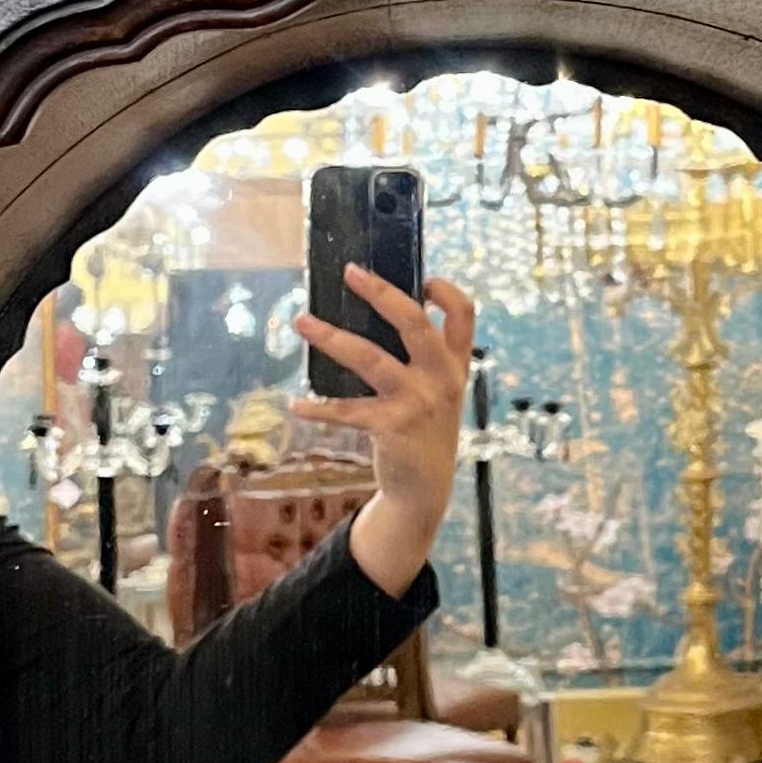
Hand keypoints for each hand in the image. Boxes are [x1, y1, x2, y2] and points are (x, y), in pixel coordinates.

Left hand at [292, 266, 475, 599]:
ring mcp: (417, 403)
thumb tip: (379, 316)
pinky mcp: (391, 427)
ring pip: (370, 358)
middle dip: (381, 293)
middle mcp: (442, 380)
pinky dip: (319, 408)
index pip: (464, 317)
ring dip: (331, 337)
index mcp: (455, 366)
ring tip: (302, 322)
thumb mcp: (439, 393)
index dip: (446, 292)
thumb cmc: (425, 432)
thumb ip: (426, 360)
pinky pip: (347, 410)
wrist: (425, 490)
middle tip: (350, 272)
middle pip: (415, 323)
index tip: (423, 279)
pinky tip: (297, 406)